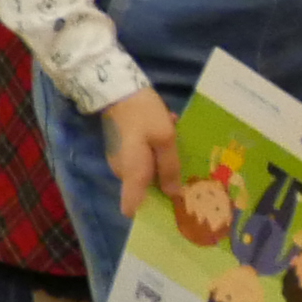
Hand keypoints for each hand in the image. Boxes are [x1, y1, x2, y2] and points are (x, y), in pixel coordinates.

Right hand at [100, 90, 180, 219]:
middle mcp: (123, 172)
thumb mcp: (165, 138)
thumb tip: (174, 194)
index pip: (132, 208)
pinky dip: (154, 150)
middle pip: (145, 190)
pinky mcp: (122, 149)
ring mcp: (121, 160)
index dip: (149, 213)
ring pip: (146, 171)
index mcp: (133, 173)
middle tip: (184, 165)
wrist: (117, 88)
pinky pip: (142, 158)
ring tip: (175, 138)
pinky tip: (166, 128)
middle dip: (164, 181)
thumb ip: (170, 168)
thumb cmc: (143, 114)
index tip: (170, 210)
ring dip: (161, 160)